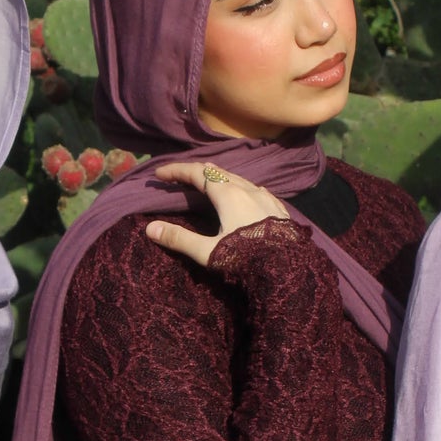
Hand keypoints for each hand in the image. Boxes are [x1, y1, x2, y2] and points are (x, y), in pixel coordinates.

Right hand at [145, 160, 290, 268]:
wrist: (289, 270)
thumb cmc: (247, 259)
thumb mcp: (209, 252)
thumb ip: (180, 240)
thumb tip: (151, 228)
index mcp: (228, 194)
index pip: (197, 173)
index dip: (176, 171)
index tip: (160, 175)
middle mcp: (248, 189)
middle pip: (218, 172)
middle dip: (196, 172)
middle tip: (180, 178)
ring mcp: (266, 197)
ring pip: (238, 179)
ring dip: (219, 178)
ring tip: (207, 184)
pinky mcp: (279, 209)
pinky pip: (254, 190)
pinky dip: (239, 187)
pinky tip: (242, 195)